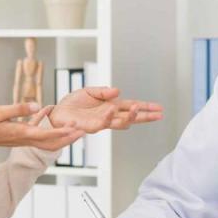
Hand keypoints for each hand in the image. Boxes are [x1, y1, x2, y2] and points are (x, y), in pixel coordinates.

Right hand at [0, 103, 84, 150]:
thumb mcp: (0, 111)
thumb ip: (19, 109)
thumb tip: (38, 106)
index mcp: (21, 133)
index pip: (46, 135)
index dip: (62, 132)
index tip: (75, 128)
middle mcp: (24, 138)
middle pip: (51, 142)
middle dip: (68, 138)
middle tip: (83, 131)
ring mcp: (21, 139)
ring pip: (46, 141)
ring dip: (61, 136)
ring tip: (73, 128)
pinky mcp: (18, 137)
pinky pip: (38, 135)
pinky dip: (47, 129)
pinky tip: (49, 116)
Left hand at [49, 87, 163, 132]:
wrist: (58, 113)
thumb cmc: (73, 104)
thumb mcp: (90, 91)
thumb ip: (104, 92)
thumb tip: (118, 91)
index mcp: (111, 106)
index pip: (132, 106)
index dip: (145, 107)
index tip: (159, 108)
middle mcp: (110, 115)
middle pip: (132, 117)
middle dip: (145, 116)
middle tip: (158, 115)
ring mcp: (102, 122)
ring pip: (120, 122)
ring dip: (129, 116)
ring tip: (136, 108)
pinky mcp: (91, 126)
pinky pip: (103, 123)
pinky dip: (108, 116)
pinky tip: (112, 109)